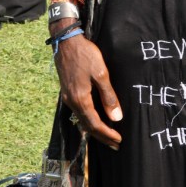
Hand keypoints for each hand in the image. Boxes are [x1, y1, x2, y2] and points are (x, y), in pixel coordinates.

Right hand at [54, 24, 122, 148]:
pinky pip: (79, 111)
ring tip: (108, 135)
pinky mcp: (68, 92)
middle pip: (87, 126)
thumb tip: (117, 118)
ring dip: (95, 129)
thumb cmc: (85, 55)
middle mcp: (72, 102)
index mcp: (80, 99)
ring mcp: (68, 97)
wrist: (66, 42)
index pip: (95, 124)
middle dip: (102, 136)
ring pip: (82, 120)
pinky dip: (89, 119)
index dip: (107, 134)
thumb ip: (108, 96)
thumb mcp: (101, 74)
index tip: (119, 140)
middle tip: (115, 144)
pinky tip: (96, 119)